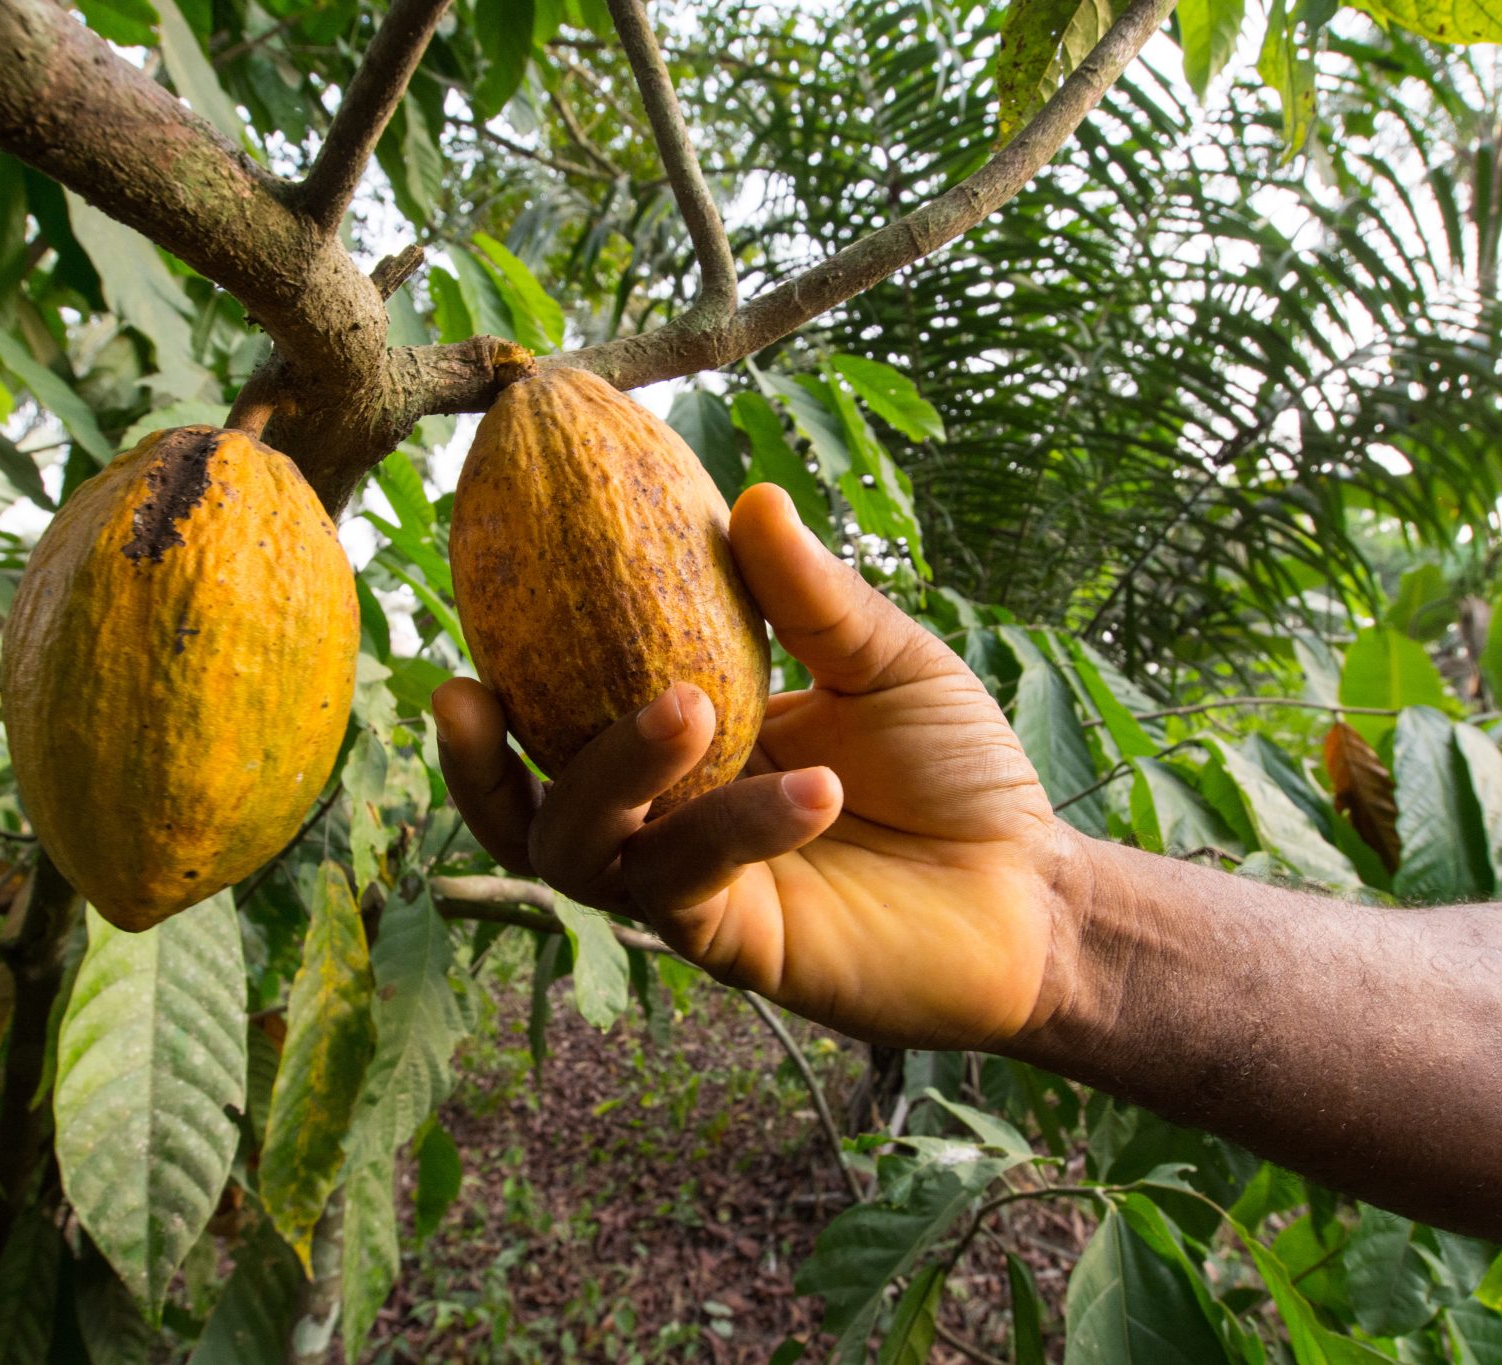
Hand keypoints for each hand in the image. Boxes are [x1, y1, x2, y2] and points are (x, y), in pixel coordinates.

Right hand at [433, 483, 1093, 1051]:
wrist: (1033, 893)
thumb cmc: (959, 775)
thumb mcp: (887, 665)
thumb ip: (813, 599)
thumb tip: (750, 498)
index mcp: (688, 748)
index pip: (565, 716)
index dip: (505, 673)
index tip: (472, 595)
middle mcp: (668, 820)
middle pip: (530, 805)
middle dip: (479, 763)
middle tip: (469, 690)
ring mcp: (693, 887)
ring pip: (583, 851)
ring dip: (613, 774)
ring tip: (685, 705)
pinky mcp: (736, 942)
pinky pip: (693, 881)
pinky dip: (739, 826)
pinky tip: (817, 790)